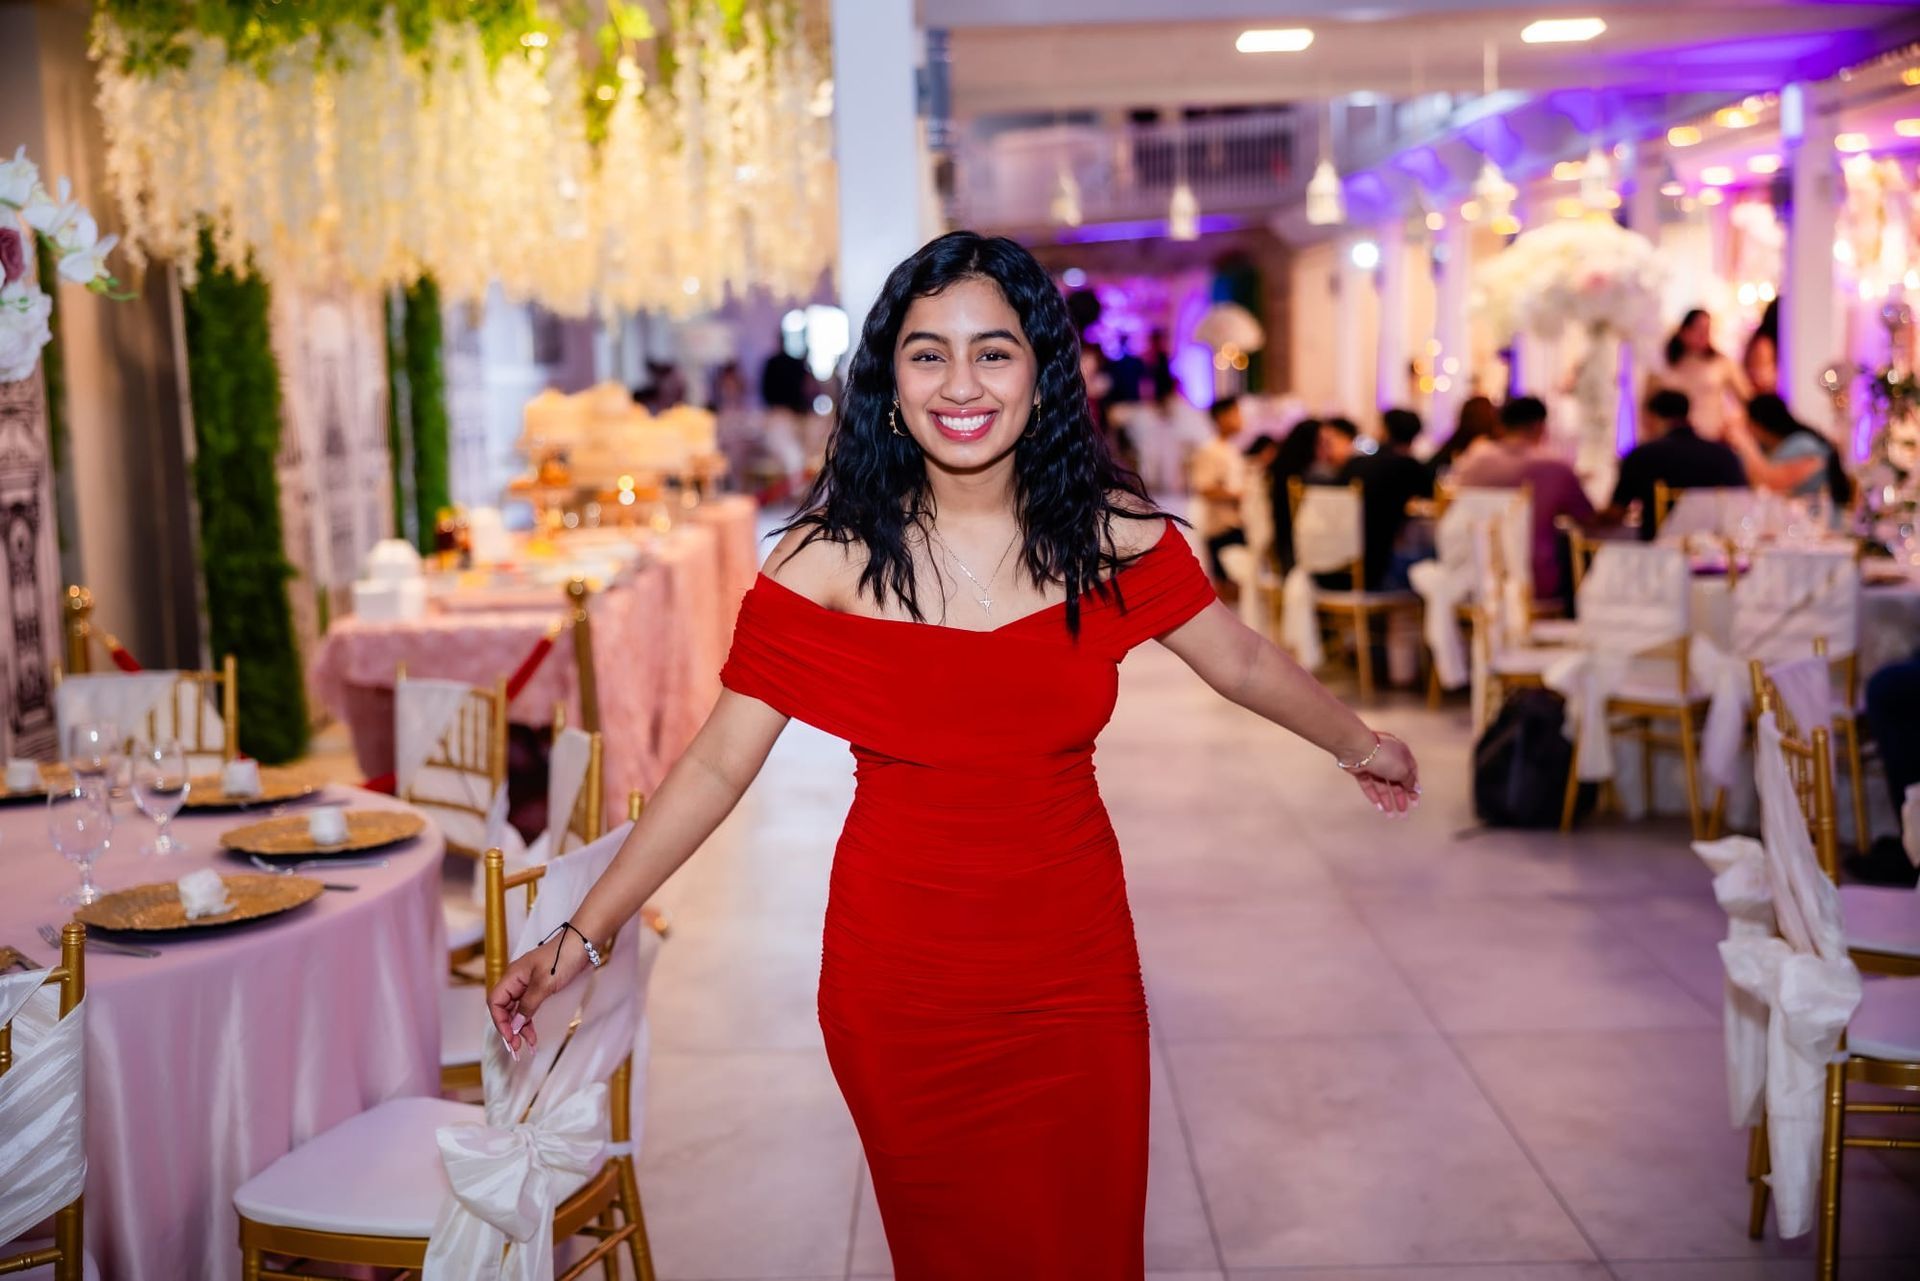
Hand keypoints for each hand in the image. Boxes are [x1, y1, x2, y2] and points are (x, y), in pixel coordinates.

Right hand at [488, 935, 590, 1054]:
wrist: (583, 943)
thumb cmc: (563, 957)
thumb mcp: (544, 984)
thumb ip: (528, 1005)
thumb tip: (515, 1025)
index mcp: (512, 976)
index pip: (495, 1002)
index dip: (500, 1022)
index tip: (510, 1038)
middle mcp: (516, 980)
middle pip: (504, 1009)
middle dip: (509, 1029)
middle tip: (516, 1049)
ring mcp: (527, 984)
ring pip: (517, 1011)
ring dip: (521, 1028)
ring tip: (528, 1046)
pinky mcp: (539, 987)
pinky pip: (528, 1007)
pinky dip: (529, 1021)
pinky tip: (533, 1035)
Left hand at [1349, 732, 1418, 816]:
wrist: (1357, 749)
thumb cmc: (1385, 757)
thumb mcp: (1403, 770)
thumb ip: (1410, 781)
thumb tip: (1415, 789)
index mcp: (1402, 754)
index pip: (1410, 773)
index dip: (1413, 788)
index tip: (1415, 802)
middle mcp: (1389, 759)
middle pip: (1396, 781)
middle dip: (1400, 797)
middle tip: (1403, 814)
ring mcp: (1374, 765)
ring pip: (1382, 785)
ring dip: (1387, 800)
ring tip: (1390, 815)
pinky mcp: (1361, 770)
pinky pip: (1369, 785)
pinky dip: (1374, 795)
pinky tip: (1378, 807)